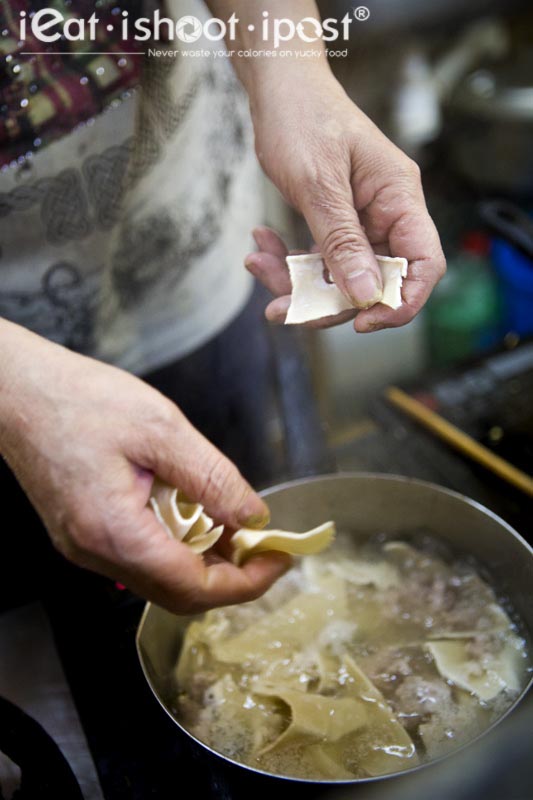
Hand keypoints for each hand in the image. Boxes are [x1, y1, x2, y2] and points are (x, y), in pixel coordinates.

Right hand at [0, 322, 288, 612]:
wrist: (18, 391)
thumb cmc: (80, 400)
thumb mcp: (161, 428)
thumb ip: (212, 477)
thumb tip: (253, 516)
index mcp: (115, 532)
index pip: (194, 587)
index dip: (246, 582)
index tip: (278, 559)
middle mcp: (96, 553)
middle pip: (177, 593)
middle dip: (229, 576)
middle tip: (262, 545)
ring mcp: (84, 547)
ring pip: (159, 578)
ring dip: (204, 561)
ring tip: (234, 525)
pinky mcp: (81, 533)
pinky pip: (139, 557)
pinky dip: (177, 546)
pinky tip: (194, 514)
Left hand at [248, 69, 445, 331]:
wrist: (279, 88)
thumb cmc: (303, 118)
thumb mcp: (318, 183)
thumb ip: (342, 241)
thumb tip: (365, 295)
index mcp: (399, 199)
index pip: (422, 265)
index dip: (400, 302)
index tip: (360, 321)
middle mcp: (386, 215)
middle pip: (372, 281)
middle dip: (325, 300)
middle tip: (281, 306)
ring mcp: (360, 222)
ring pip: (339, 278)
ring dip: (296, 282)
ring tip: (257, 262)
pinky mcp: (335, 225)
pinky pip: (319, 261)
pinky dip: (288, 263)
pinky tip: (260, 245)